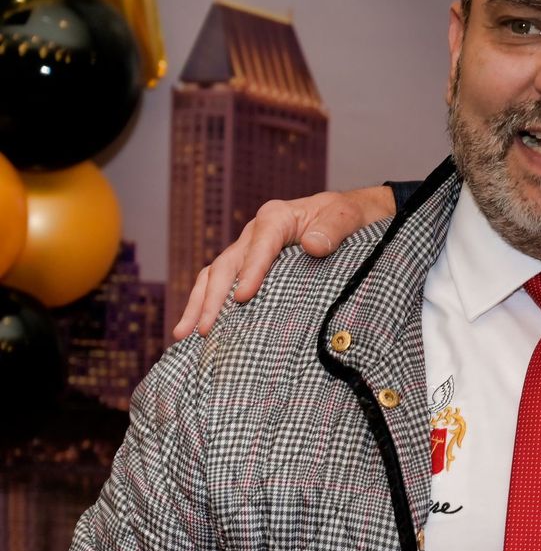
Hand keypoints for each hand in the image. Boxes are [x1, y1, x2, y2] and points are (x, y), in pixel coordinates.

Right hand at [171, 186, 397, 338]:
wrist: (349, 215)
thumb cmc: (347, 216)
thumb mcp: (346, 217)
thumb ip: (332, 229)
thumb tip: (312, 245)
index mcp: (276, 218)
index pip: (260, 245)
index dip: (251, 271)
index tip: (243, 298)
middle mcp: (255, 233)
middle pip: (227, 265)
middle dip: (212, 298)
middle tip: (204, 329)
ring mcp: (247, 250)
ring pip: (214, 276)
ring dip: (198, 305)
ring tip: (183, 335)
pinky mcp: (248, 266)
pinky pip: (221, 284)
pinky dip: (206, 304)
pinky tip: (196, 330)